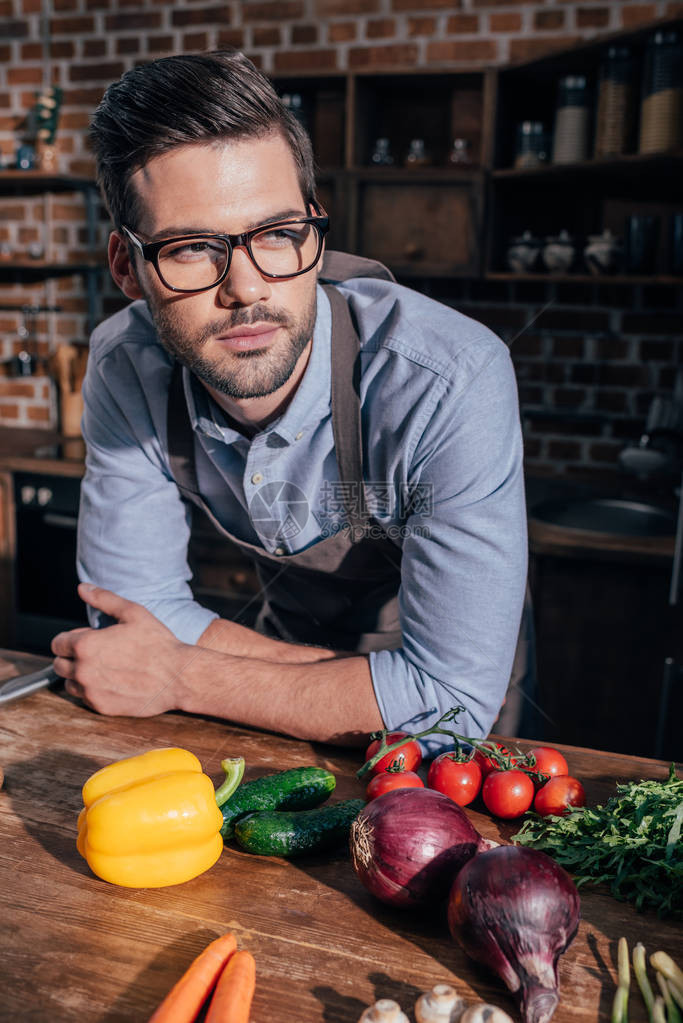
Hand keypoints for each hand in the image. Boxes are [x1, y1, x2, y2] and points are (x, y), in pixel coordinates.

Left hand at [51, 583, 191, 716]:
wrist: (178, 676)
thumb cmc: (158, 644)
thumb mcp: (133, 613)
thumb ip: (104, 599)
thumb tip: (84, 588)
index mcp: (86, 645)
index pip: (57, 643)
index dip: (71, 638)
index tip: (87, 639)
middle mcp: (83, 670)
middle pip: (59, 665)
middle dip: (72, 657)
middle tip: (97, 653)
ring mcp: (91, 691)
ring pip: (69, 684)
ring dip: (80, 676)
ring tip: (105, 668)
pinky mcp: (101, 707)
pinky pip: (85, 698)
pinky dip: (93, 690)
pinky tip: (113, 681)